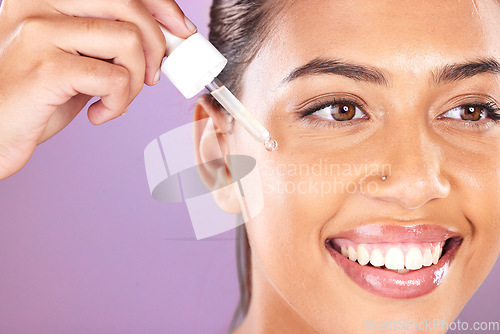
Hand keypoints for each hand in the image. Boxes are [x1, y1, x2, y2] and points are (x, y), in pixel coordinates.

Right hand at [0, 0, 196, 179]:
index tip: (180, 31)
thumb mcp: (75, 58)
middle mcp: (40, 4)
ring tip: (116, 99)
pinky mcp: (48, 67)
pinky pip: (114, 78)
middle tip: (152, 77)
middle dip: (156, 47)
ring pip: (128, 40)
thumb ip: (108, 43)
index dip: (160, 6)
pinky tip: (99, 114)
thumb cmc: (36, 97)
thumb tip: (161, 41)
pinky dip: (119, 104)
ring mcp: (41, 32)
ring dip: (135, 81)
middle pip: (129, 7)